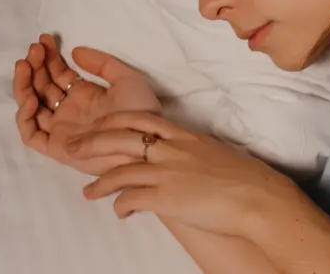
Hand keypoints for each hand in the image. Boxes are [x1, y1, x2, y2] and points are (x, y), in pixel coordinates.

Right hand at [13, 34, 161, 174]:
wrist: (144, 141)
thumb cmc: (139, 111)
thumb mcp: (126, 78)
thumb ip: (101, 63)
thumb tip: (75, 50)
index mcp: (85, 95)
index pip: (58, 74)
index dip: (49, 57)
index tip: (44, 40)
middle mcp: (69, 111)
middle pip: (43, 87)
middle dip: (36, 66)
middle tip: (34, 48)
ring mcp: (62, 129)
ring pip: (32, 107)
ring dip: (24, 85)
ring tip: (25, 64)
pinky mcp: (57, 148)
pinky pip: (32, 135)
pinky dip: (25, 117)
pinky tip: (32, 98)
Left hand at [66, 111, 303, 237]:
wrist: (258, 197)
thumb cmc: (245, 178)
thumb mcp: (215, 152)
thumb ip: (194, 150)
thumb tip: (186, 154)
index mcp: (184, 135)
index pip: (140, 117)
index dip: (113, 119)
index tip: (98, 124)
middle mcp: (173, 149)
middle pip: (120, 137)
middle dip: (91, 142)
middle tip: (71, 147)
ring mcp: (169, 172)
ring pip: (121, 170)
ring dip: (99, 183)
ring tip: (87, 192)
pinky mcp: (168, 198)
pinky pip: (132, 199)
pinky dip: (120, 206)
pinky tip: (119, 212)